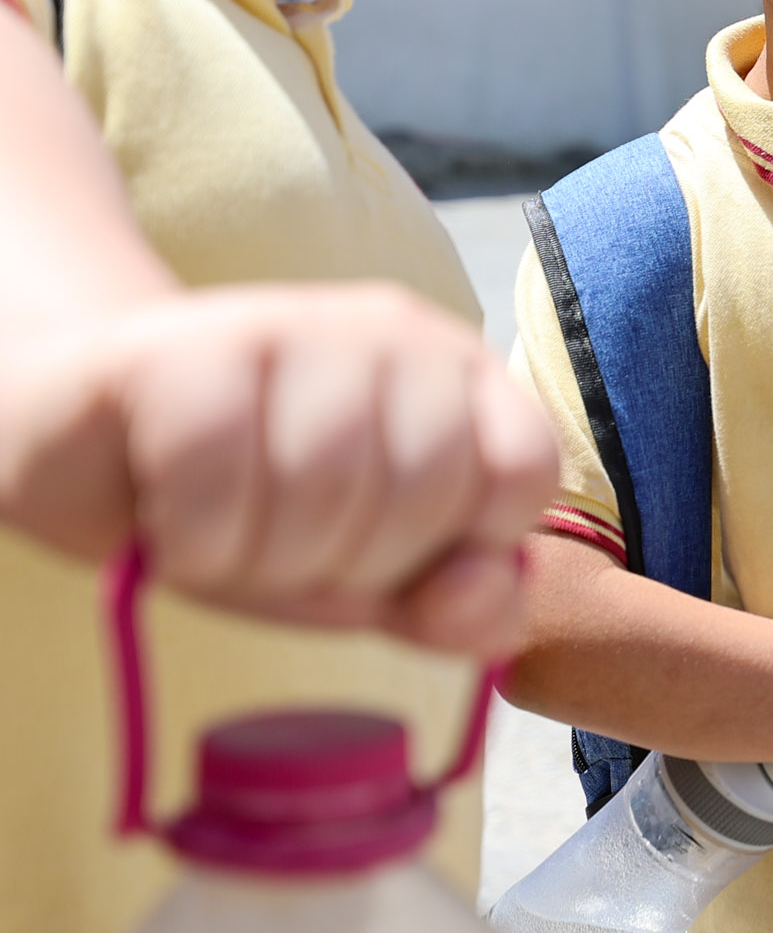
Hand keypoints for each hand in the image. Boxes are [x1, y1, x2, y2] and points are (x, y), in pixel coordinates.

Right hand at [0, 284, 555, 657]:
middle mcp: (395, 332)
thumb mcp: (369, 581)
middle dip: (348, 564)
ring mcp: (291, 322)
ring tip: (227, 539)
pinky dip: (195, 534)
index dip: (461, 546)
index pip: (521, 470)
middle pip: (423, 488)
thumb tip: (480, 594)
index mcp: (463, 380)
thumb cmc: (253, 515)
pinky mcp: (182, 344)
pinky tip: (175, 525)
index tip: (390, 558)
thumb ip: (456, 609)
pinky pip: (217, 468)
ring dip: (264, 556)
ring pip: (323, 479)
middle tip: (286, 550)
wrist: (90, 457)